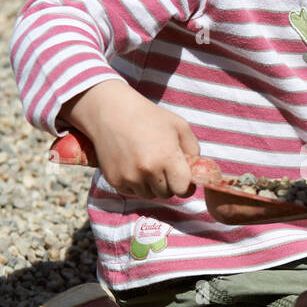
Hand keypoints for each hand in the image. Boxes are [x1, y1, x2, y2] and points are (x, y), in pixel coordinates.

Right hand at [61, 81, 200, 199]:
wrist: (111, 111)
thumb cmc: (149, 116)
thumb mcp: (179, 126)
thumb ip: (194, 151)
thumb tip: (196, 173)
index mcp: (167, 158)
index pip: (183, 190)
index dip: (185, 185)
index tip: (182, 177)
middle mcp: (148, 171)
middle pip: (166, 194)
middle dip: (169, 184)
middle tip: (163, 166)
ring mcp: (129, 178)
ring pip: (149, 195)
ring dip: (152, 185)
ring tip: (147, 163)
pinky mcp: (114, 181)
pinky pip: (132, 192)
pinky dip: (136, 184)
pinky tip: (133, 164)